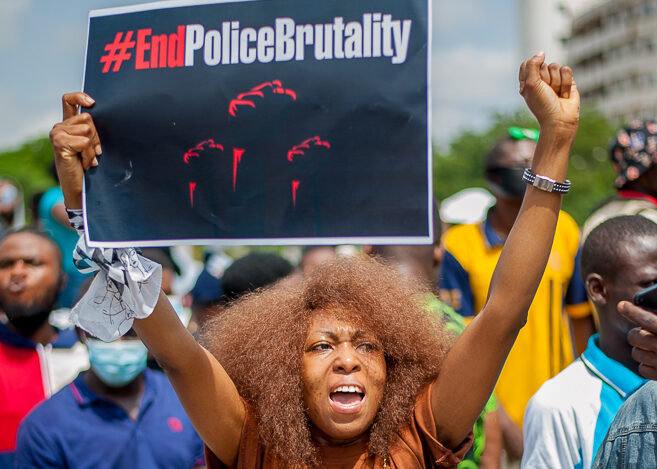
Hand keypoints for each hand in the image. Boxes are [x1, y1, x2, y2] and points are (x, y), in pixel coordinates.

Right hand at [49, 92, 100, 208]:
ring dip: (93, 147)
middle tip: (92, 153)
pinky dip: (90, 154)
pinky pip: (85, 142)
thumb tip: (103, 115)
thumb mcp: (90, 146)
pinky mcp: (59, 143)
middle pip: (88, 118)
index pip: (69, 101)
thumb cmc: (87, 168)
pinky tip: (86, 163)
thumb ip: (91, 131)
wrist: (80, 190)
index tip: (92, 102)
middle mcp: (59, 127)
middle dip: (96, 136)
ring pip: (88, 129)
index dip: (79, 97)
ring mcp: (57, 134)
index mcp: (67, 125)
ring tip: (88, 159)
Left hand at [518, 52, 579, 135]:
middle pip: (543, 64)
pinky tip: (564, 94)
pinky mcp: (567, 81)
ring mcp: (554, 80)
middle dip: (546, 78)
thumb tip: (541, 52)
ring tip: (556, 94)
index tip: (534, 84)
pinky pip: (567, 70)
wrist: (560, 119)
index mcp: (527, 81)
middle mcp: (540, 80)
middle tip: (547, 92)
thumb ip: (533, 65)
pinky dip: (566, 82)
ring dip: (556, 82)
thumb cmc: (542, 104)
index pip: (527, 64)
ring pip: (556, 66)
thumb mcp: (531, 84)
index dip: (532, 71)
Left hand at [618, 300, 656, 378]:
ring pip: (636, 353)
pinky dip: (647, 365)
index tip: (621, 305)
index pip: (647, 320)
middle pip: (634, 337)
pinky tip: (656, 361)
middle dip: (637, 334)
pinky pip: (642, 369)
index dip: (633, 311)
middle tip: (645, 333)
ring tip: (653, 348)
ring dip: (641, 350)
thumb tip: (645, 310)